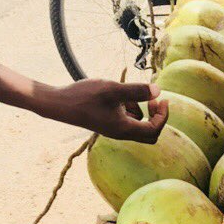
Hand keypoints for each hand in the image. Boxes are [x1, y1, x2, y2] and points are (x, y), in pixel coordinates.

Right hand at [47, 79, 168, 142]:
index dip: (162, 115)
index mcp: (125, 129)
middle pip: (150, 134)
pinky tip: (117, 95)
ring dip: (140, 108)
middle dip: (156, 117)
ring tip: (126, 93)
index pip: (154, 130)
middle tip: (154, 99)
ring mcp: (115, 130)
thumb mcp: (113, 89)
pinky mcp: (109, 123)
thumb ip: (136, 90)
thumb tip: (157, 91)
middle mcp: (122, 133)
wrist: (60, 104)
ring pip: (138, 124)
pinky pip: (127, 119)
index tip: (162, 98)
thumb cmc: (85, 96)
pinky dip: (128, 108)